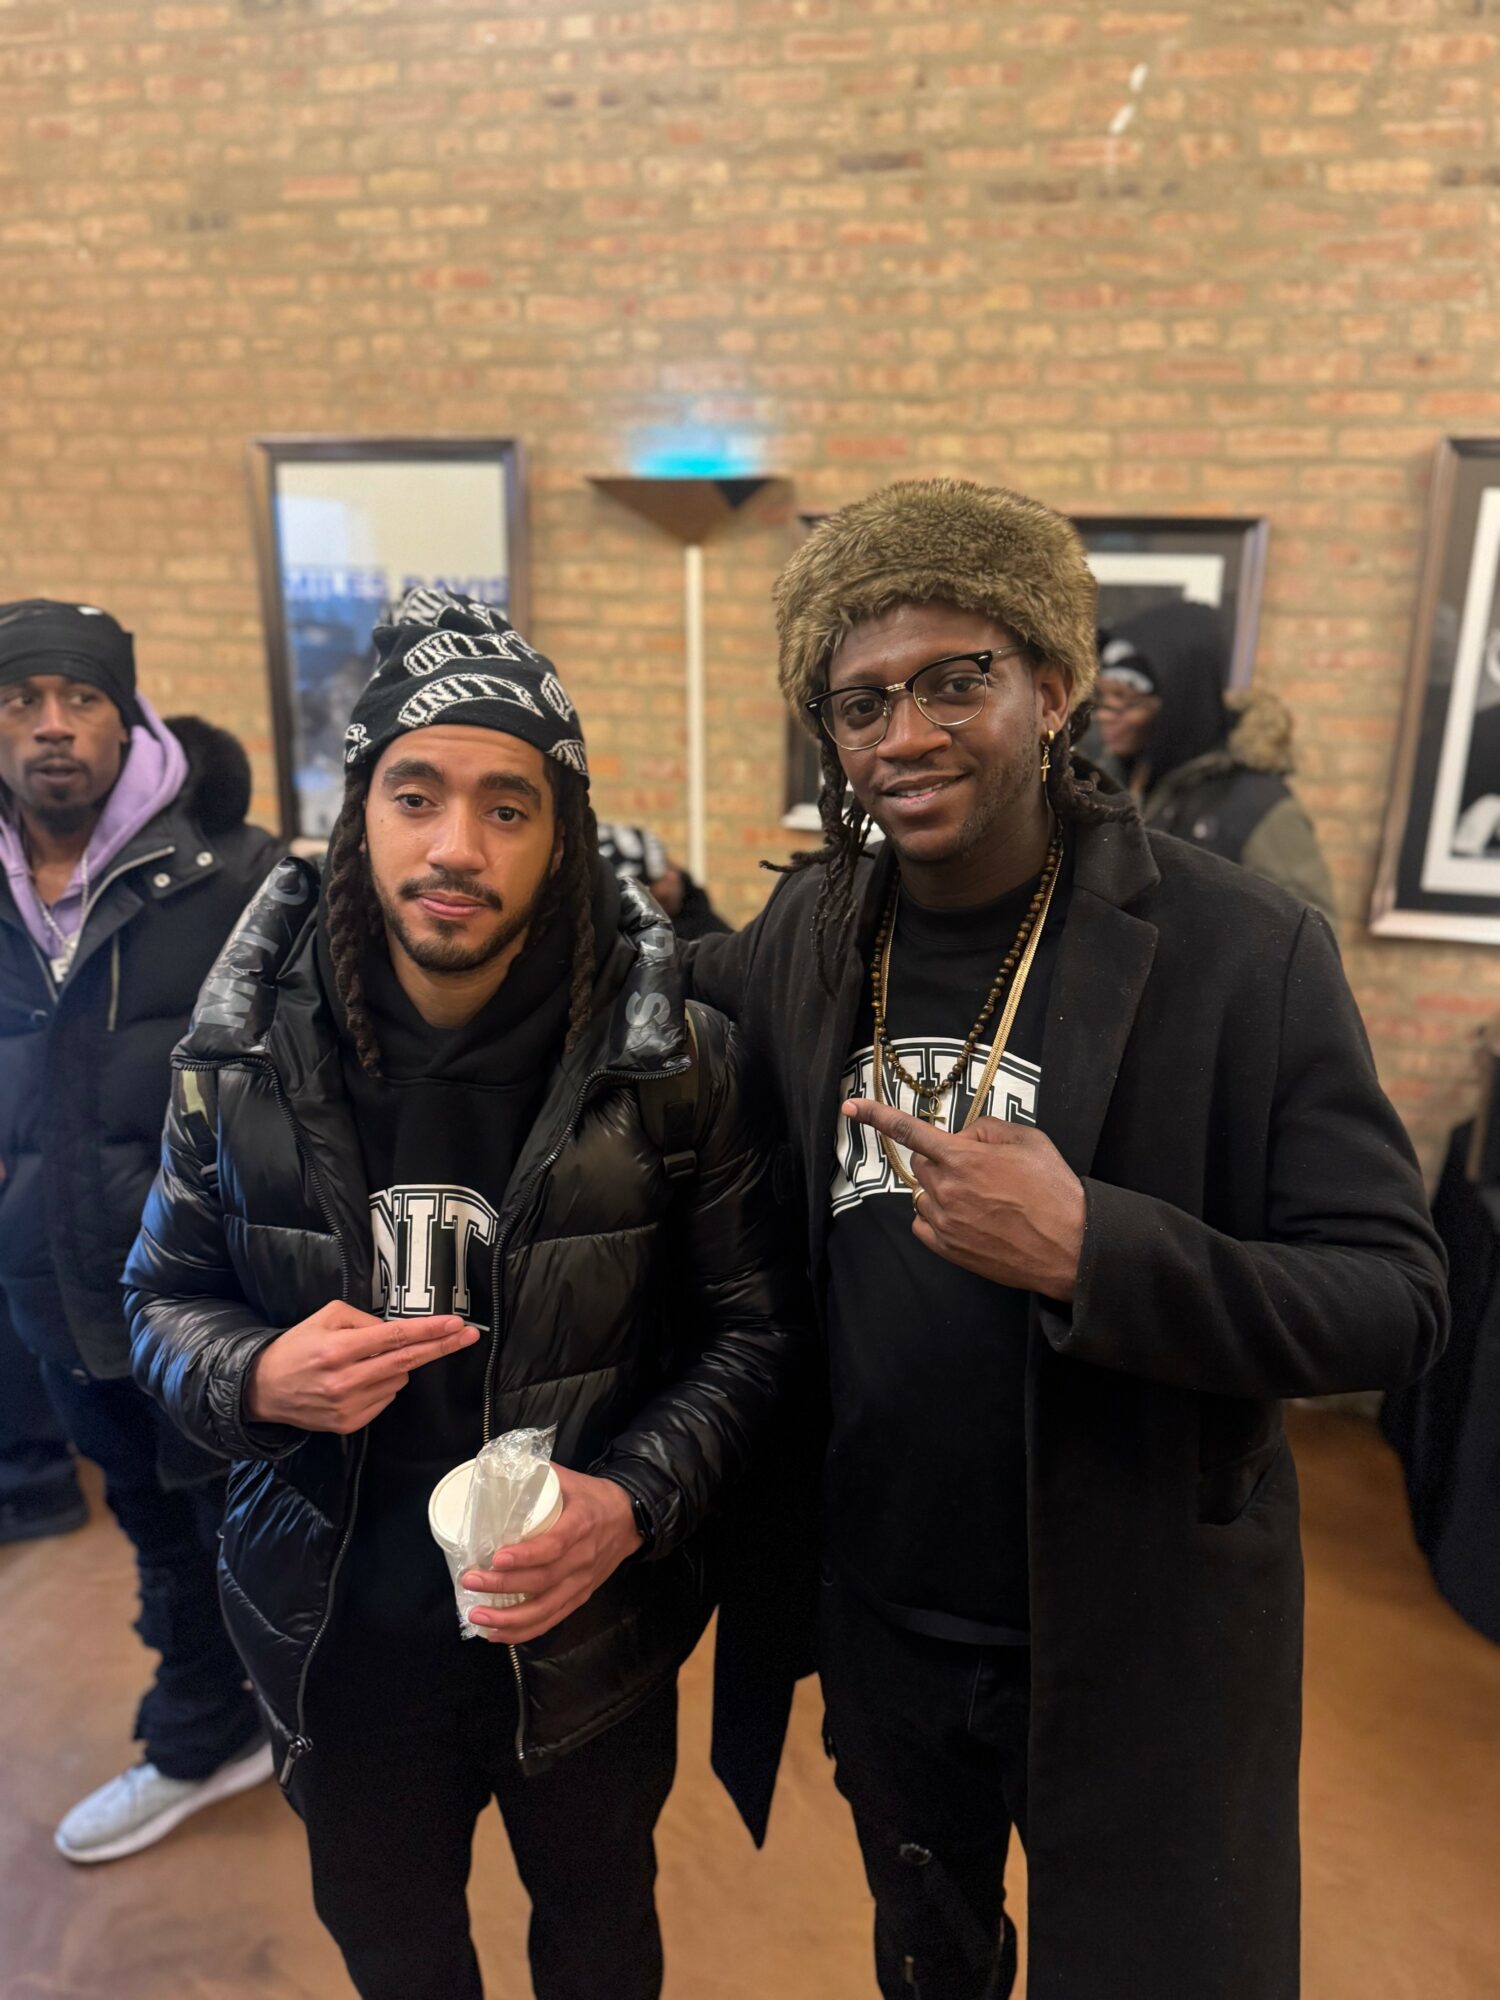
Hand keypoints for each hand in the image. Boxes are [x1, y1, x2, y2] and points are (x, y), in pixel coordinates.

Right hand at [245, 1301, 479, 1433]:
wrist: (263, 1389)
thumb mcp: (325, 1318)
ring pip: (398, 1380)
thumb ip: (363, 1320)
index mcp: (337, 1349)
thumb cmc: (297, 1347)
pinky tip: (359, 1380)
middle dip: (441, 1347)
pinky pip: (386, 1399)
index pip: (394, 1338)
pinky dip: (382, 1385)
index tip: (456, 1325)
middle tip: (467, 1335)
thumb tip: (395, 1332)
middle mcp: (345, 1380)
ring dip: (395, 1366)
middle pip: (407, 1362)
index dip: (429, 1331)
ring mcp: (348, 1406)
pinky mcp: (349, 1424)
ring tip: (366, 1362)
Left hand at [461, 1466, 643, 1644]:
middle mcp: (583, 1558)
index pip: (554, 1545)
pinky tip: (497, 1634)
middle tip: (471, 1581)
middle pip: (543, 1580)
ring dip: (509, 1618)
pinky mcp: (581, 1597)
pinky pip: (552, 1619)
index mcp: (581, 1524)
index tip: (496, 1557)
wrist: (631, 1519)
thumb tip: (497, 1469)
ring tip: (477, 1616)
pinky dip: (524, 1631)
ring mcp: (582, 1582)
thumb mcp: (570, 1479)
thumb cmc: (593, 1498)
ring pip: (546, 1608)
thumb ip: (537, 1474)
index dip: (525, 1556)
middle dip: (503, 1585)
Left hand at [843, 1098, 1085, 1301]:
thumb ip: (986, 1129)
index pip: (908, 1130)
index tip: (850, 1106)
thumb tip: (963, 1136)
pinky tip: (967, 1219)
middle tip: (980, 1170)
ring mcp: (944, 1223)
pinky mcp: (949, 1250)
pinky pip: (923, 1225)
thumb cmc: (1053, 1189)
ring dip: (942, 1190)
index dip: (876, 1115)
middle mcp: (945, 1190)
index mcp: (962, 1158)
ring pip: (923, 1195)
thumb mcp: (1028, 1139)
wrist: (1070, 1246)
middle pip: (922, 1164)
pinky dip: (936, 1217)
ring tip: (983, 1200)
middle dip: (942, 1160)